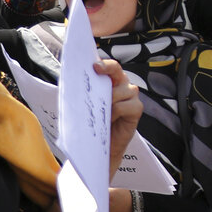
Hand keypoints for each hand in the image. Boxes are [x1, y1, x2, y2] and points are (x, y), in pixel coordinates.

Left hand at [93, 59, 142, 180]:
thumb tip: (75, 82)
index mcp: (110, 82)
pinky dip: (117, 110)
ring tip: (102, 110)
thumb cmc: (92, 125)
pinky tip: (110, 118)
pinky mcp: (137, 110)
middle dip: (108, 69)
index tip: (94, 65)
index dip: (104, 64)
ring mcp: (131, 97)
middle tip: (96, 70)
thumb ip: (86, 93)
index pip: (110, 67)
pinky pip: (128, 105)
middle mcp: (123, 86)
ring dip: (110, 98)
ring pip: (123, 89)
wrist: (100, 148)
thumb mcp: (86, 106)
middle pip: (118, 71)